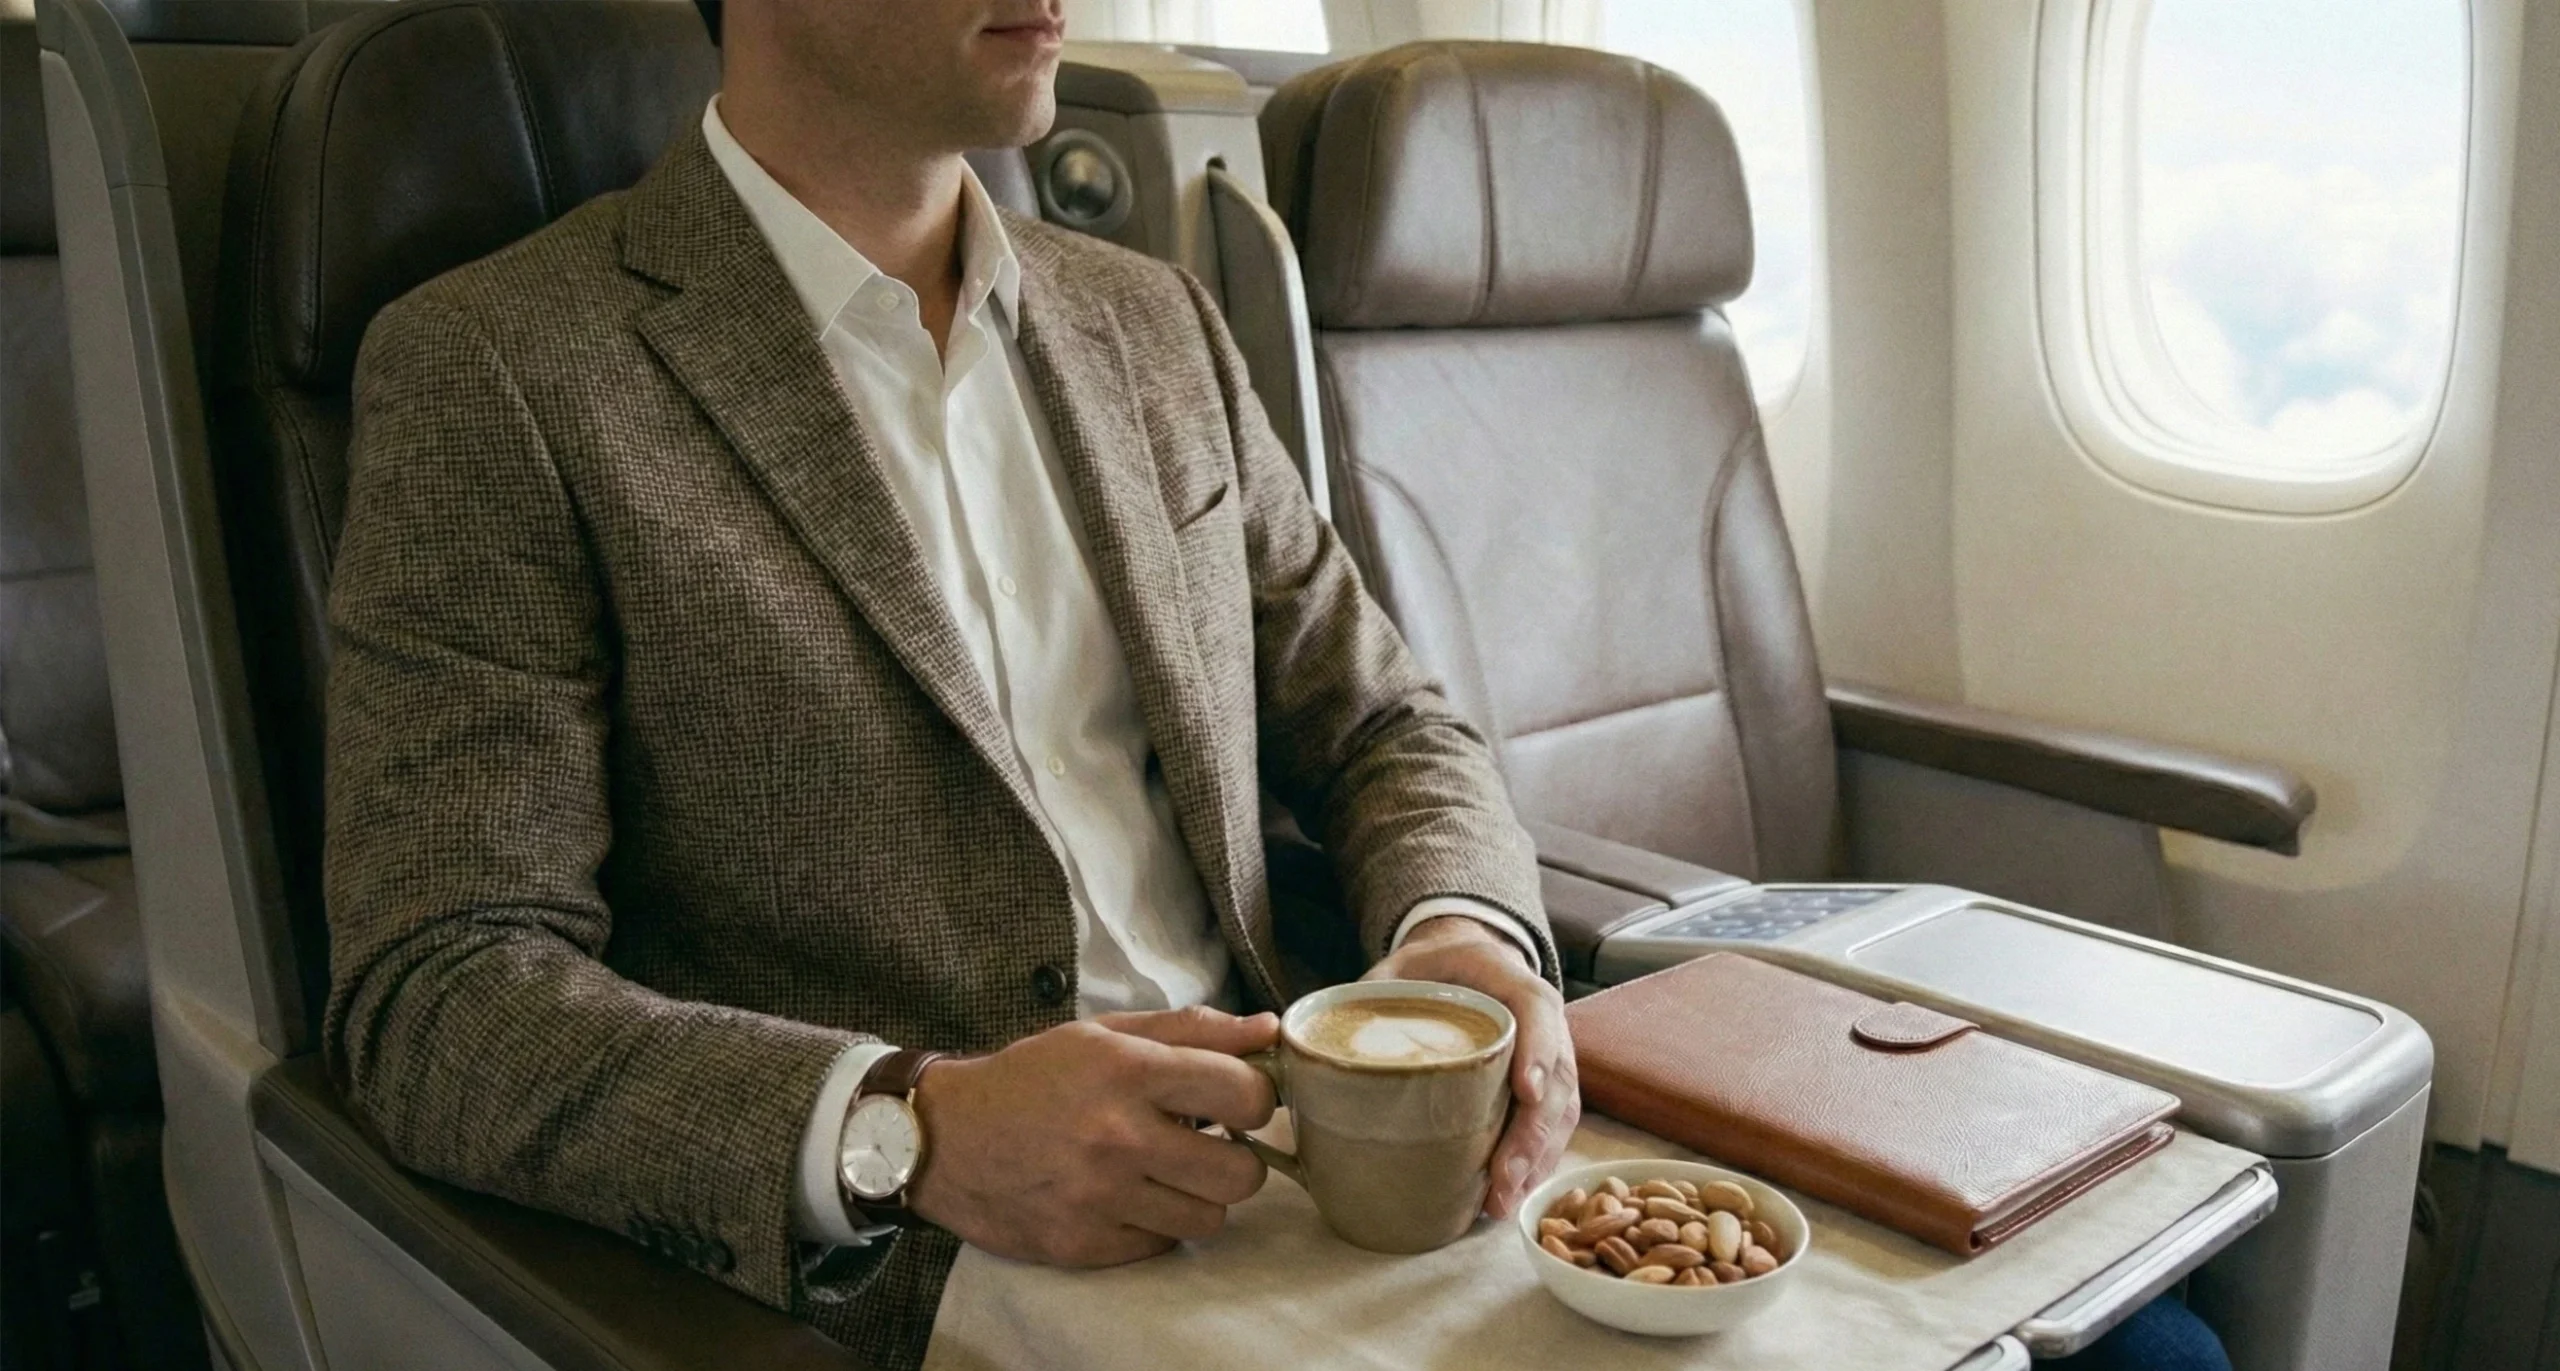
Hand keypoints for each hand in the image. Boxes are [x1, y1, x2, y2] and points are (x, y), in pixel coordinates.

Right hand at [907, 1005, 1277, 1265]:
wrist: (944, 1138)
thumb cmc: (1032, 1078)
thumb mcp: (1105, 1035)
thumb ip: (1192, 1030)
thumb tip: (1270, 1030)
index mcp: (1128, 1071)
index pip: (1245, 1094)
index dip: (1254, 1099)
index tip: (1236, 1101)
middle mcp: (1117, 1136)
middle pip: (1240, 1173)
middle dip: (1236, 1158)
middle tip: (1208, 1143)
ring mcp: (1099, 1198)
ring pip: (1208, 1218)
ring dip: (1197, 1196)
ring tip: (1165, 1171)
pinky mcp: (1082, 1244)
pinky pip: (1161, 1245)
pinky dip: (1155, 1224)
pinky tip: (1127, 1196)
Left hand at [1366, 916, 1577, 1218]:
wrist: (1460, 966)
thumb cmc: (1427, 972)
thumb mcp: (1394, 970)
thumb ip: (1358, 998)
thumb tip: (1286, 1041)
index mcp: (1506, 980)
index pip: (1535, 1008)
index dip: (1538, 1049)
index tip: (1525, 1091)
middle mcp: (1539, 1022)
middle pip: (1556, 1077)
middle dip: (1532, 1132)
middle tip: (1501, 1176)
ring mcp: (1548, 1059)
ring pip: (1560, 1113)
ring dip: (1534, 1161)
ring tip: (1500, 1201)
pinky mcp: (1543, 1091)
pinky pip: (1552, 1131)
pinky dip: (1533, 1167)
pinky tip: (1506, 1198)